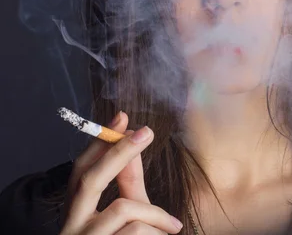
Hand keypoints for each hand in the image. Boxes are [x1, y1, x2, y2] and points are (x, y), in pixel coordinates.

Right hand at [59, 112, 182, 234]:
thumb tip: (133, 137)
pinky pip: (136, 229)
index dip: (100, 143)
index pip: (81, 170)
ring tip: (173, 227)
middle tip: (147, 131)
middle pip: (88, 180)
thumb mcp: (130, 213)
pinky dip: (158, 229)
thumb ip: (129, 182)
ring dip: (155, 214)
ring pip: (123, 208)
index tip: (122, 117)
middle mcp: (69, 226)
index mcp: (76, 213)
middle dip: (119, 153)